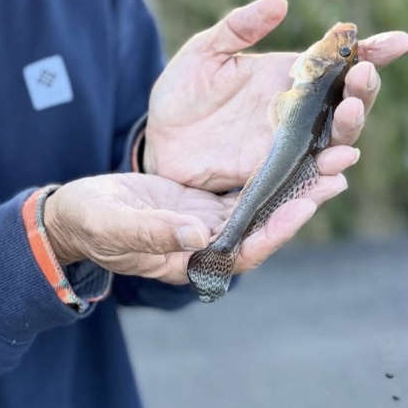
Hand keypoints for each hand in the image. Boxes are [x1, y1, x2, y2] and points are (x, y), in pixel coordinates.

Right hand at [42, 169, 349, 284]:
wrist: (72, 214)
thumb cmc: (87, 223)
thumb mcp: (114, 225)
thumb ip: (153, 232)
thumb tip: (197, 234)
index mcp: (186, 260)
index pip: (240, 251)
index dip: (272, 232)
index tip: (301, 208)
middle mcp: (205, 246)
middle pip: (261, 228)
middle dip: (298, 205)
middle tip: (335, 175)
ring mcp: (204, 223)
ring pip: (257, 207)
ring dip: (291, 186)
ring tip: (327, 159)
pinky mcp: (200, 202)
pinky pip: (240, 189)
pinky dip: (266, 171)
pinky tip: (288, 147)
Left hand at [143, 0, 407, 191]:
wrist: (157, 137)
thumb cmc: (183, 90)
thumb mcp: (204, 52)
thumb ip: (238, 27)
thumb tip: (280, 2)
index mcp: (290, 78)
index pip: (339, 63)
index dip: (372, 52)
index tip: (397, 42)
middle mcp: (299, 113)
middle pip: (347, 105)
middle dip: (362, 91)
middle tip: (361, 77)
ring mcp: (288, 147)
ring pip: (334, 142)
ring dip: (349, 131)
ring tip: (349, 113)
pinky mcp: (271, 177)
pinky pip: (305, 178)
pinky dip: (324, 175)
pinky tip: (334, 167)